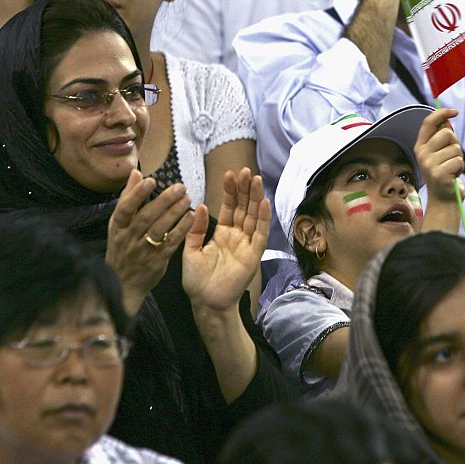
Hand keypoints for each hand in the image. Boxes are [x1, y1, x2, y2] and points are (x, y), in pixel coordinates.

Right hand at [106, 170, 193, 314]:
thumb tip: (135, 173)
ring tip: (188, 199)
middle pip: (145, 217)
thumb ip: (128, 198)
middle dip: (163, 201)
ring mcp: (142, 250)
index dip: (137, 194)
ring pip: (159, 229)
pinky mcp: (157, 260)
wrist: (123, 284)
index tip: (151, 180)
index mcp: (116, 228)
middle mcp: (128, 239)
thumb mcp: (118, 225)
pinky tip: (192, 217)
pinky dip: (181, 229)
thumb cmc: (123, 249)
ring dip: (174, 213)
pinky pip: (170, 242)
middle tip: (180, 187)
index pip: (124, 209)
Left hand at [182, 168, 269, 312]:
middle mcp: (237, 236)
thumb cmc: (197, 281)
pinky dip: (262, 218)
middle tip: (246, 171)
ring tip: (255, 179)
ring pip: (253, 216)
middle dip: (245, 189)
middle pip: (243, 208)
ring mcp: (246, 245)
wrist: (206, 303)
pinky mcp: (253, 255)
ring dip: (255, 198)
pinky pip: (259, 234)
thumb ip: (196, 229)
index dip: (231, 191)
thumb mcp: (191, 250)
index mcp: (222, 234)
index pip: (228, 207)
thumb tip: (201, 206)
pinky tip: (263, 202)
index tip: (230, 174)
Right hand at [414, 108, 464, 202]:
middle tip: (451, 157)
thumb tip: (448, 121)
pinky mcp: (438, 174)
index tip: (455, 111)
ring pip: (455, 148)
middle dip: (455, 143)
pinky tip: (453, 176)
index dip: (441, 113)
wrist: (443, 198)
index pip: (428, 122)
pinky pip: (458, 161)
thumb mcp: (441, 153)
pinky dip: (460, 168)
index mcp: (420, 146)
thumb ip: (443, 137)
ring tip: (452, 169)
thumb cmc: (445, 172)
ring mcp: (429, 164)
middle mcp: (421, 154)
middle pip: (446, 133)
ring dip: (459, 158)